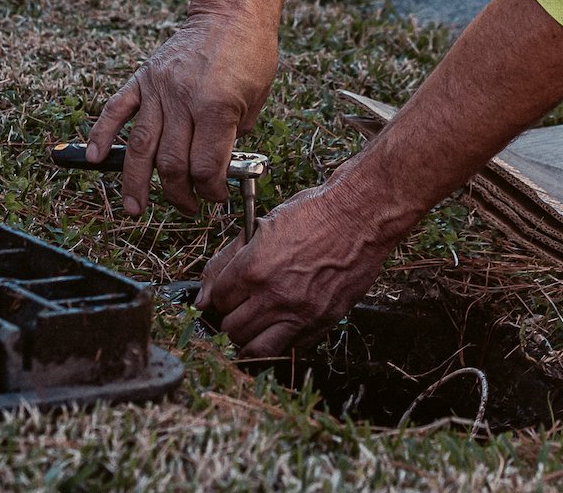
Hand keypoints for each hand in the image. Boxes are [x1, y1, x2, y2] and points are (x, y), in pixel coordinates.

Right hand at [85, 5, 277, 216]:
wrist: (230, 12)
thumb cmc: (251, 53)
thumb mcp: (258, 98)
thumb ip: (236, 135)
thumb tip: (217, 168)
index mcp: (216, 107)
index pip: (205, 166)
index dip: (211, 190)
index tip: (215, 197)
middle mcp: (183, 99)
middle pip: (170, 163)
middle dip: (178, 193)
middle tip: (187, 206)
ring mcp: (159, 88)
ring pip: (141, 146)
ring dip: (135, 182)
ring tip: (134, 208)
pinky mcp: (144, 77)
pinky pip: (116, 109)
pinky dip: (102, 134)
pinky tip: (95, 158)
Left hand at [196, 178, 406, 358]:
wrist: (359, 215)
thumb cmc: (312, 212)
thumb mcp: (261, 225)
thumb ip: (227, 261)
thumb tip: (203, 297)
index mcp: (253, 269)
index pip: (217, 300)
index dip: (221, 295)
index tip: (230, 291)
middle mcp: (274, 296)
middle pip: (232, 328)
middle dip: (232, 317)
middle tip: (242, 306)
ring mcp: (300, 312)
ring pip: (256, 349)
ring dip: (250, 338)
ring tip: (256, 324)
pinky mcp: (323, 321)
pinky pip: (291, 348)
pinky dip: (282, 342)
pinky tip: (283, 325)